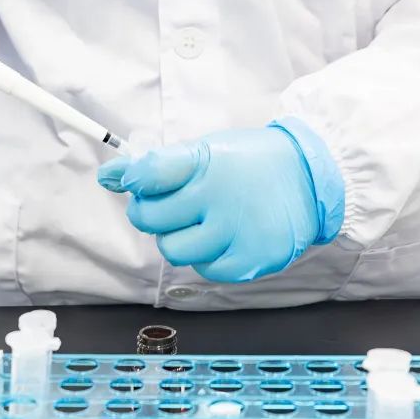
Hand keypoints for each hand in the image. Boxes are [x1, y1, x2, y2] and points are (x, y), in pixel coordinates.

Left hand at [97, 122, 343, 282]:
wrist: (310, 181)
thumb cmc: (253, 163)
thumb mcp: (210, 149)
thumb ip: (160, 165)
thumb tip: (109, 175)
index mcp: (207, 162)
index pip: (150, 172)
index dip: (132, 178)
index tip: (128, 179)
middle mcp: (218, 198)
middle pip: (152, 217)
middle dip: (150, 211)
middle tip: (167, 204)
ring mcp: (233, 233)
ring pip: (173, 249)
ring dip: (176, 238)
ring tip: (198, 222)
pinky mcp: (246, 261)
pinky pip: (204, 268)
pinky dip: (205, 255)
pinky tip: (221, 237)